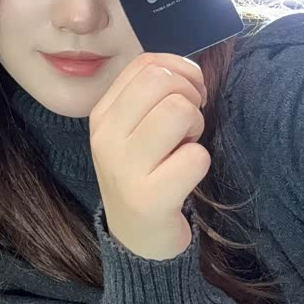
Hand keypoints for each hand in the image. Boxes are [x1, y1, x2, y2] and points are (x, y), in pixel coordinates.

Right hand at [89, 53, 210, 259]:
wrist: (136, 238)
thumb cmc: (144, 173)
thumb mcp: (133, 130)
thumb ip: (150, 96)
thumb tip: (185, 70)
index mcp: (102, 115)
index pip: (145, 65)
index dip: (180, 69)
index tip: (190, 93)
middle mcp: (106, 137)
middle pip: (161, 81)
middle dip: (190, 95)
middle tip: (190, 122)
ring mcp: (123, 168)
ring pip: (178, 111)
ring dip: (196, 126)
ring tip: (186, 146)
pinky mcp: (148, 197)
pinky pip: (195, 157)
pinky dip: (201, 163)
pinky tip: (185, 176)